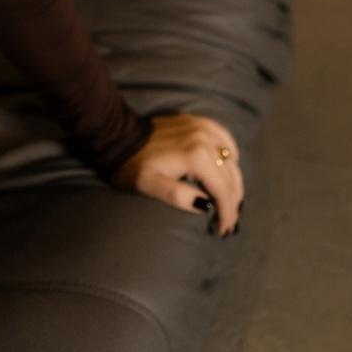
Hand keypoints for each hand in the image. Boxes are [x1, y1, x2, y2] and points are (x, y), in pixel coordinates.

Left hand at [107, 112, 244, 237]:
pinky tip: (228, 168)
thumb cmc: (132, 165)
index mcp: (197, 156)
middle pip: (230, 177)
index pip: (222, 190)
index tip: (222, 230)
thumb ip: (177, 196)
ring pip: (232, 160)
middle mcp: (205, 139)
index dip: (226, 213)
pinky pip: (225, 140)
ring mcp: (204, 128)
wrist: (119, 136)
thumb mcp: (148, 185)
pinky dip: (231, 156)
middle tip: (227, 222)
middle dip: (232, 202)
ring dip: (233, 182)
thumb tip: (206, 205)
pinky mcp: (200, 122)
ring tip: (228, 202)